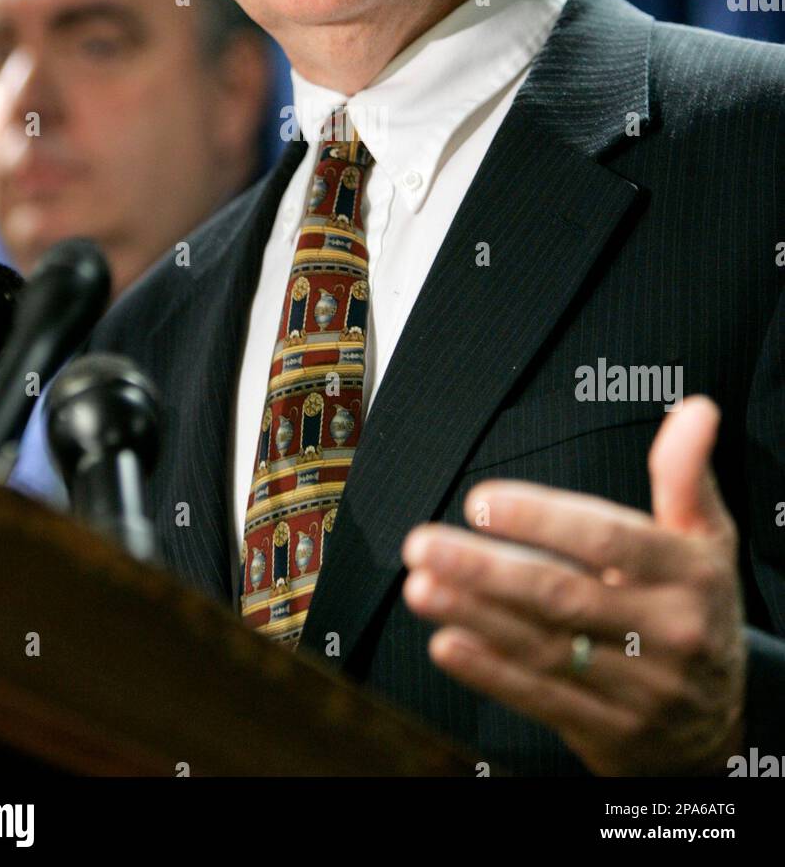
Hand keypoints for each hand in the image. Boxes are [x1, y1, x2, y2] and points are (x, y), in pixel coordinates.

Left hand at [401, 396, 746, 774]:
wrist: (721, 722)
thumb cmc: (700, 609)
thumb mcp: (709, 540)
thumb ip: (686, 475)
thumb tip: (695, 410)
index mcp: (688, 574)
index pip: (608, 541)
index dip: (542, 518)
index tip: (482, 501)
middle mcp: (665, 632)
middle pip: (564, 594)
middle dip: (486, 568)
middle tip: (423, 543)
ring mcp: (637, 688)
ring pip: (544, 646)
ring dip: (474, 615)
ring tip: (421, 586)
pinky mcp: (608, 731)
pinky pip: (542, 699)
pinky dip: (490, 673)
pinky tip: (448, 643)